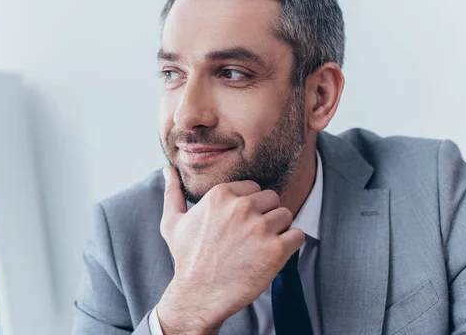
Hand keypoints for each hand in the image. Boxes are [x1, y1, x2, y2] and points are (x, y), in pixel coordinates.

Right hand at [156, 166, 304, 333]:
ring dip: (278, 230)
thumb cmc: (187, 259)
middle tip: (251, 237)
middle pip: (272, 199)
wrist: (198, 295)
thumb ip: (172, 192)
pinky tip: (273, 255)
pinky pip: (297, 235)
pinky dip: (290, 245)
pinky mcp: (275, 250)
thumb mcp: (173, 222)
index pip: (254, 188)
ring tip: (261, 247)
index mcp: (221, 195)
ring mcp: (259, 228)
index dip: (250, 207)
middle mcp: (241, 207)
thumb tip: (167, 170)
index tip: (239, 224)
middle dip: (265, 215)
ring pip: (286, 215)